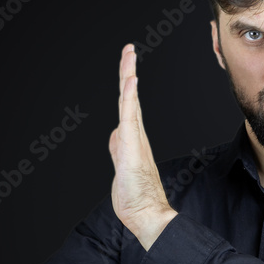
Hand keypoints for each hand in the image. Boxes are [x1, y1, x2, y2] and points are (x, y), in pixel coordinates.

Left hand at [109, 44, 176, 249]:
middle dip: (128, 71)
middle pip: (128, 98)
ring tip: (129, 56)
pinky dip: (130, 97)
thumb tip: (115, 135)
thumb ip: (118, 149)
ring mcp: (134, 140)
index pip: (128, 106)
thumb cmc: (135, 196)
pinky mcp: (132, 147)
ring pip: (129, 103)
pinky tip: (131, 81)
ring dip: (128, 77)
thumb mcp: (121, 168)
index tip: (128, 63)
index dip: (126, 85)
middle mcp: (134, 135)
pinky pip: (130, 117)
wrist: (147, 214)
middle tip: (129, 49)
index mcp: (132, 139)